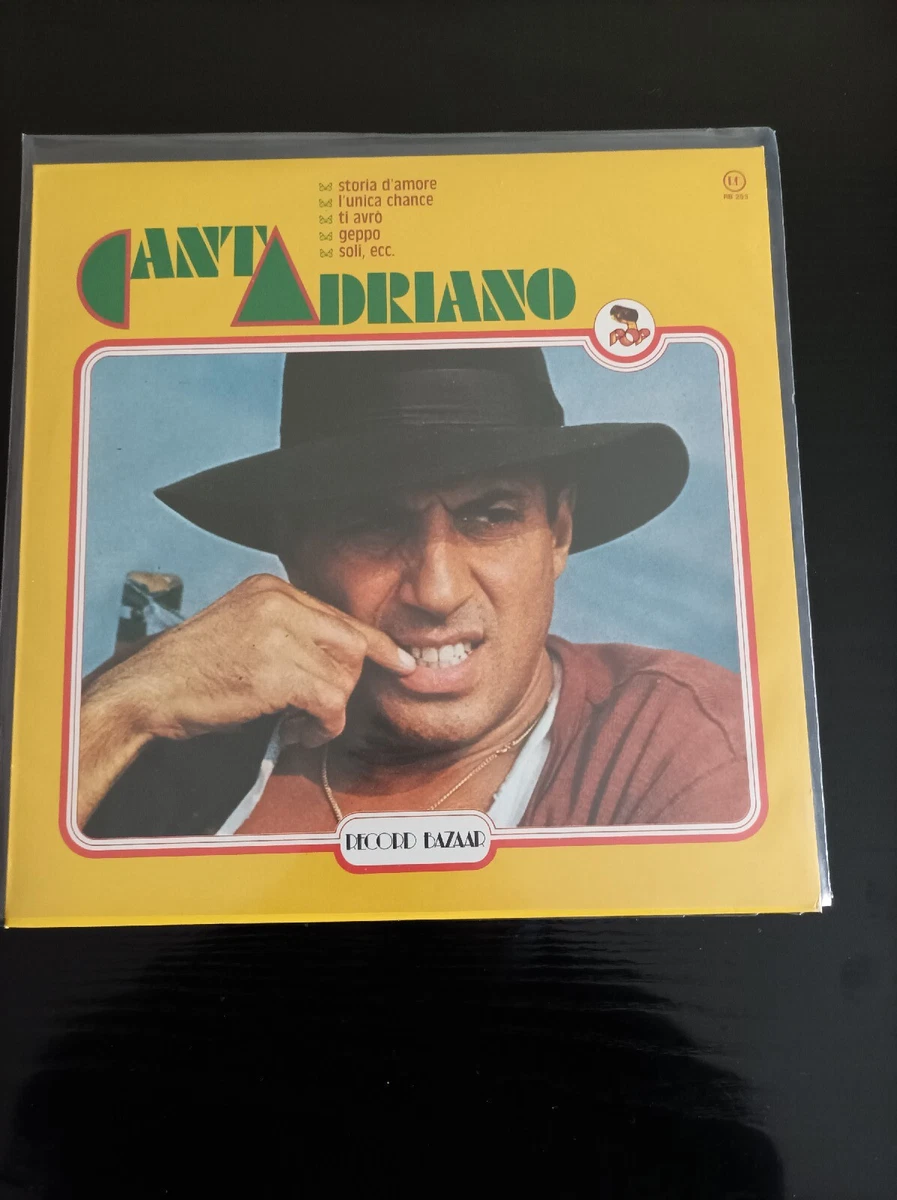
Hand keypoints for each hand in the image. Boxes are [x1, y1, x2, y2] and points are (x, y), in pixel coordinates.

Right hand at [77, 574, 413, 825]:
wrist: (150, 688)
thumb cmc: (194, 669)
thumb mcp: (243, 628)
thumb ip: (288, 631)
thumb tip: (342, 658)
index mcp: (273, 587)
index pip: (342, 617)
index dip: (377, 644)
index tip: (403, 662)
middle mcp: (280, 602)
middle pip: (352, 646)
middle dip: (345, 686)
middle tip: (314, 712)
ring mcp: (279, 634)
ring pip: (344, 678)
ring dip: (329, 712)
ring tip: (295, 722)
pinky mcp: (278, 672)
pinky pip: (331, 704)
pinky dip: (322, 727)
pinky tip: (296, 731)